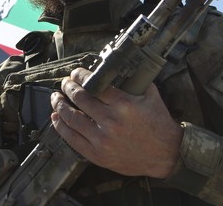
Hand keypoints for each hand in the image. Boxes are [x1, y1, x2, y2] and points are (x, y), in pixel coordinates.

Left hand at [50, 67, 183, 178]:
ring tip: (56, 97)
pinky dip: (60, 127)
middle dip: (68, 87)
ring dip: (60, 105)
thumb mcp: (151, 95)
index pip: (94, 84)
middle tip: (65, 82)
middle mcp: (111, 121)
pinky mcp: (97, 155)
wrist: (166, 154)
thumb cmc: (158, 124)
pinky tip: (56, 118)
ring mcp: (102, 140)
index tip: (75, 73)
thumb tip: (119, 66)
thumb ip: (135, 80)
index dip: (80, 76)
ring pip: (71, 118)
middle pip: (79, 99)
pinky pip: (72, 139)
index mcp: (123, 104)